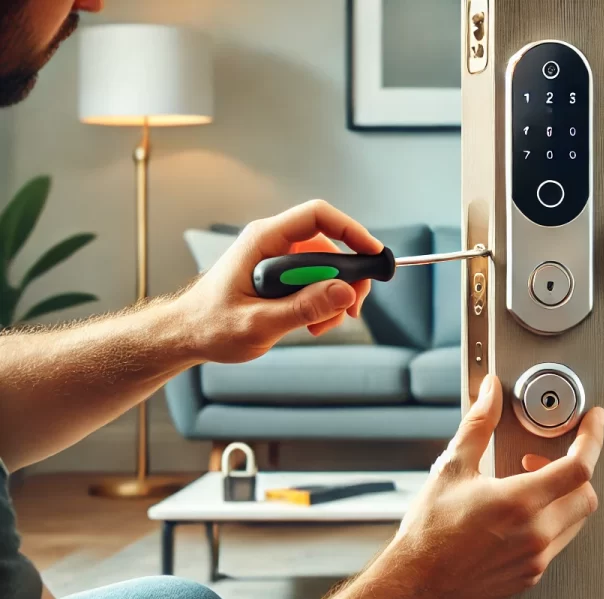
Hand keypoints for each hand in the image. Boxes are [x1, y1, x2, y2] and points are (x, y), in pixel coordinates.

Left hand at [176, 200, 380, 363]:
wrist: (188, 335)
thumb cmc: (211, 325)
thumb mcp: (258, 323)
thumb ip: (303, 308)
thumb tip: (345, 292)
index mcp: (263, 241)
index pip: (317, 216)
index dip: (351, 230)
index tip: (373, 254)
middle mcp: (274, 244)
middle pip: (330, 245)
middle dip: (348, 278)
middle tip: (352, 309)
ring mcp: (279, 261)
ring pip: (327, 268)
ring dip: (335, 298)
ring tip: (320, 327)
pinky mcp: (282, 279)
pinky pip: (316, 283)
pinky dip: (323, 304)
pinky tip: (312, 325)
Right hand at [393, 374, 603, 598]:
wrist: (417, 582)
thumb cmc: (429, 532)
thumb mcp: (451, 467)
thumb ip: (478, 425)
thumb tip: (489, 394)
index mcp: (519, 501)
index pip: (579, 466)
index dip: (593, 438)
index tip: (594, 423)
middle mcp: (535, 532)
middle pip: (586, 493)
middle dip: (575, 469)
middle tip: (542, 459)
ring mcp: (536, 558)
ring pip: (575, 520)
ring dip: (562, 497)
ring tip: (526, 487)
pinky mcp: (531, 575)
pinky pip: (557, 543)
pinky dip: (549, 521)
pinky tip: (518, 516)